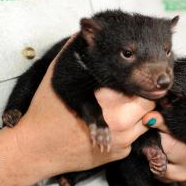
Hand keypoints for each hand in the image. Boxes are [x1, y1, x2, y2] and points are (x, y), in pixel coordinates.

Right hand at [0, 36, 154, 185]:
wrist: (37, 149)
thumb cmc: (46, 111)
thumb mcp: (59, 75)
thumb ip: (77, 52)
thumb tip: (87, 31)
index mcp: (109, 97)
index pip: (141, 86)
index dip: (138, 81)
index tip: (133, 79)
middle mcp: (121, 120)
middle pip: (149, 104)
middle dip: (141, 99)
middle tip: (127, 96)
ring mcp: (123, 140)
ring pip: (145, 122)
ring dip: (137, 116)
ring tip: (119, 111)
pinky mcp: (121, 153)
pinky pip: (135, 138)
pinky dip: (128, 132)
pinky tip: (111, 128)